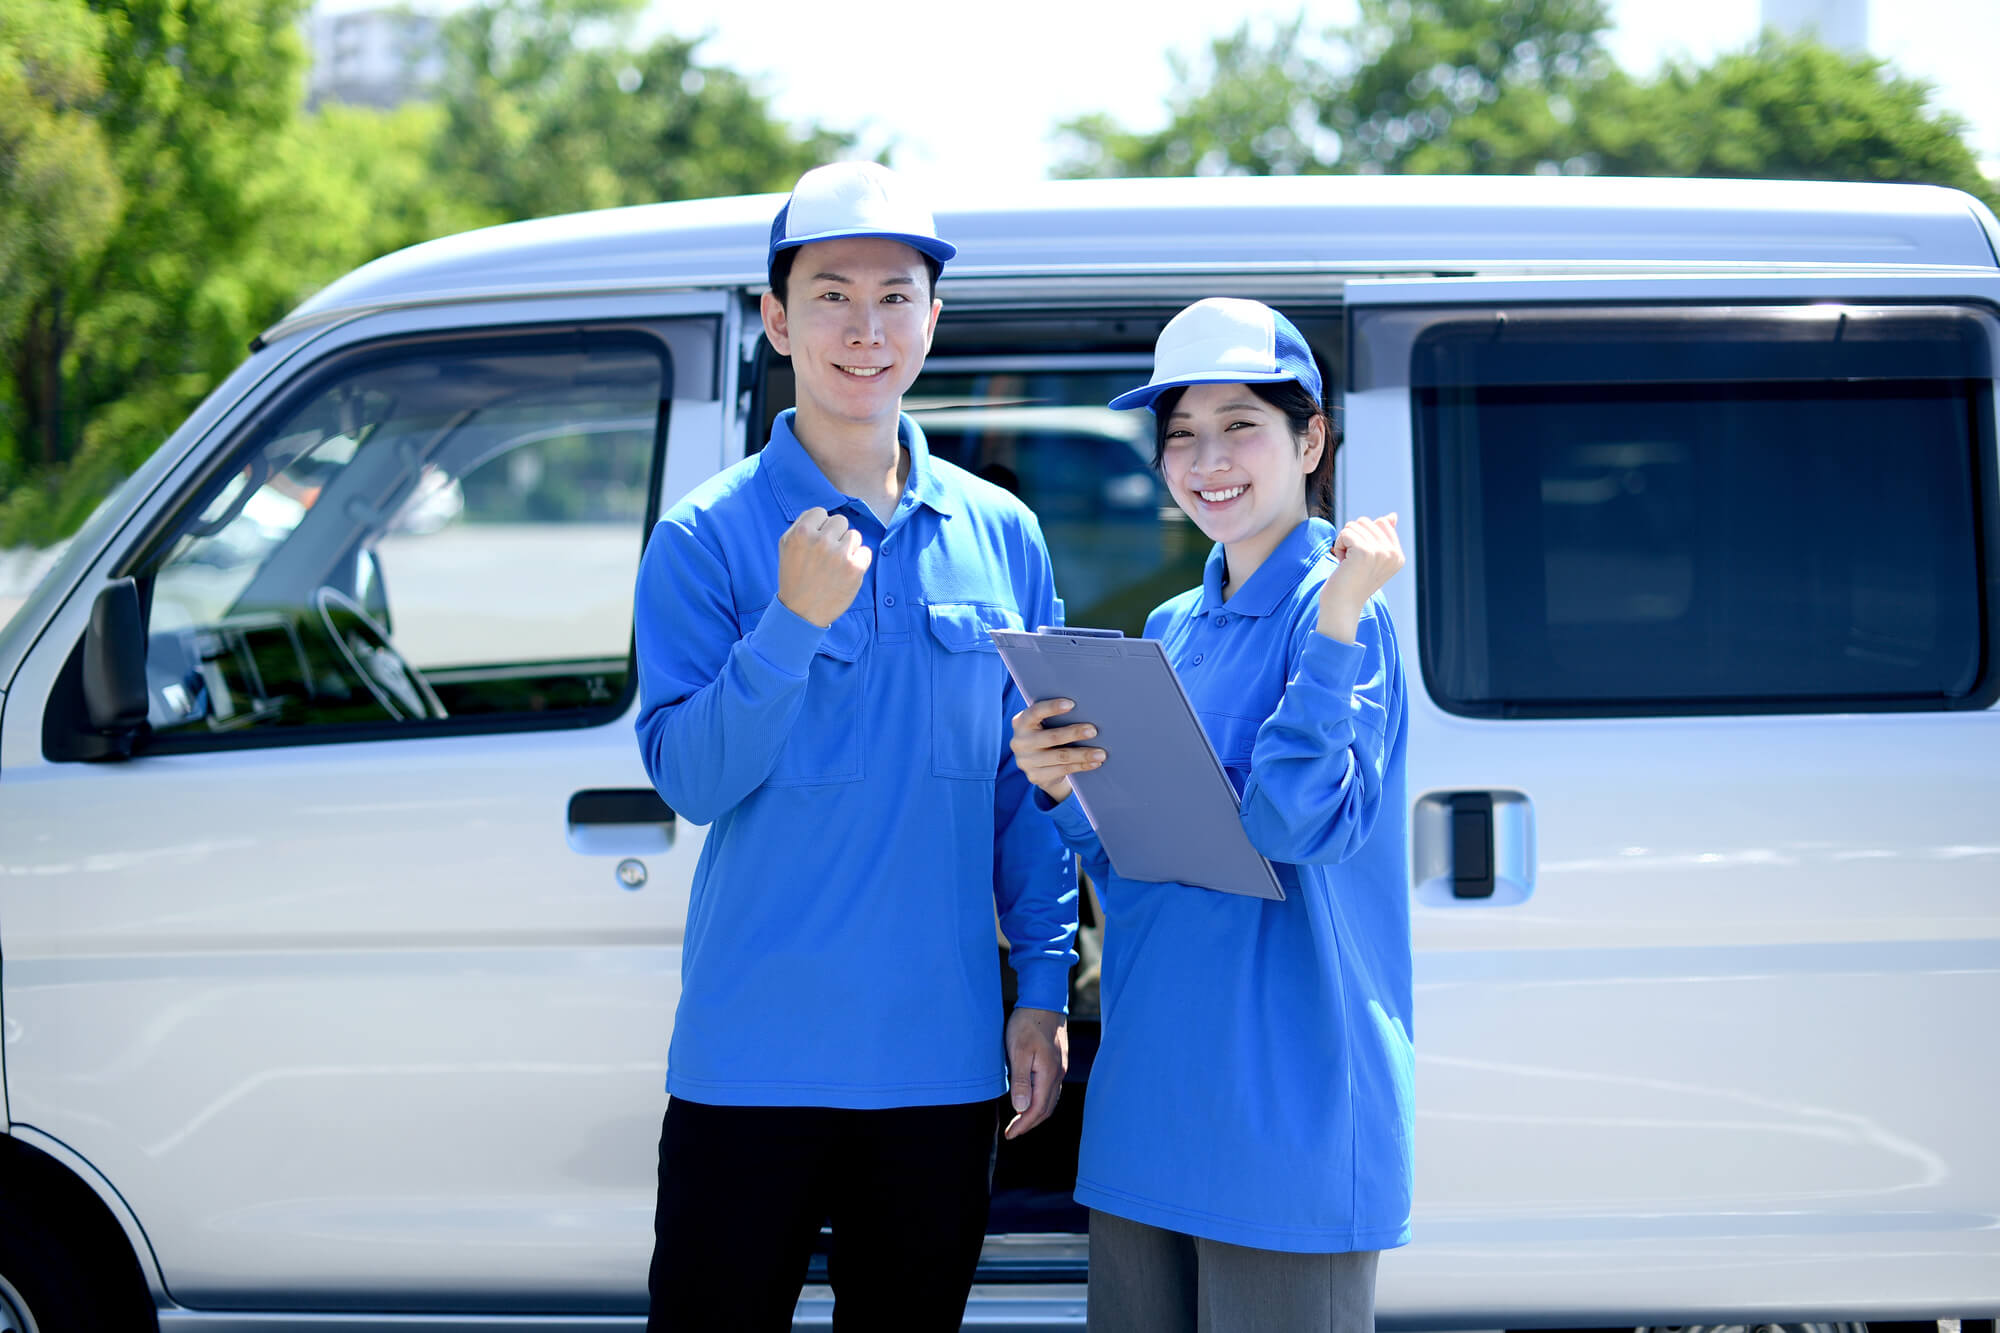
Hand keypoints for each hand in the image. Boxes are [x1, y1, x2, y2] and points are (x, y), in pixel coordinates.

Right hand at [777, 507, 870, 627]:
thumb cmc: (794, 576)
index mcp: (801, 532)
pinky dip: (859, 562)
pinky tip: (845, 573)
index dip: (819, 527)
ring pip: (855, 535)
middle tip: (826, 556)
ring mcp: (839, 555)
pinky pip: (865, 552)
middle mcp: (820, 541)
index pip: (821, 512)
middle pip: (840, 521)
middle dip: (835, 536)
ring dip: (848, 548)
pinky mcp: (854, 569)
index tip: (815, 543)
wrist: (801, 612)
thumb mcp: (787, 545)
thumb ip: (802, 524)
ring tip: (835, 565)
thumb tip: (824, 514)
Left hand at [1003, 1007, 1067, 1139]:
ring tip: (1020, 1121)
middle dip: (1029, 1123)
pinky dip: (1041, 1101)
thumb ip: (1020, 1081)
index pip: (1038, 1109)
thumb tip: (1021, 1108)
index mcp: (1049, 1074)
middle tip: (1012, 1132)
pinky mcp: (1057, 1061)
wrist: (1043, 1001)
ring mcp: (1059, 1068)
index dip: (1024, 1125)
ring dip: (1036, 1113)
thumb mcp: (1018, 1052)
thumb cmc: (1027, 1024)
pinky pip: (1051, 1089)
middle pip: (1047, 1108)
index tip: (1010, 1134)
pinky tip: (1030, 1100)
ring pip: (1050, 1100)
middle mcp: (1058, 1074)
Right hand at [1009, 698, 1103, 803]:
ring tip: (1101, 753)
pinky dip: (1081, 766)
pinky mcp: (1035, 776)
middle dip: (1074, 733)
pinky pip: (1062, 770)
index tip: (1072, 704)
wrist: (1040, 766)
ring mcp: (1025, 761)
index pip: (1035, 712)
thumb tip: (1087, 709)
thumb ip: (1056, 717)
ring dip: (1083, 754)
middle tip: (1093, 731)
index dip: (1052, 707)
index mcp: (1021, 722)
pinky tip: (1094, 763)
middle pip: (1051, 737)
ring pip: (1060, 756)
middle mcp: (1019, 742)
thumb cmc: (1049, 735)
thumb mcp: (1046, 725)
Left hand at [1318, 513, 1403, 643]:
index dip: (1363, 537)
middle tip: (1352, 562)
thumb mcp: (1371, 558)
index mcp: (1398, 556)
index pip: (1381, 523)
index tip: (1361, 559)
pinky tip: (1342, 563)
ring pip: (1354, 526)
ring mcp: (1380, 552)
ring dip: (1344, 543)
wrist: (1342, 607)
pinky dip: (1338, 546)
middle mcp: (1393, 554)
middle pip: (1366, 522)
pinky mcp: (1364, 552)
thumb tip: (1391, 515)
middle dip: (1352, 538)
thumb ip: (1382, 537)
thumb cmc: (1352, 583)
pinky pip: (1345, 533)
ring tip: (1348, 564)